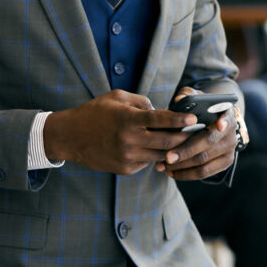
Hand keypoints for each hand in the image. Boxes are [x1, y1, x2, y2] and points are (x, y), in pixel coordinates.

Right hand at [43, 89, 198, 174]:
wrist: (70, 137)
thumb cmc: (95, 112)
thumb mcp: (117, 97)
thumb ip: (142, 102)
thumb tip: (162, 110)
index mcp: (128, 119)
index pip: (162, 120)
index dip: (181, 119)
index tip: (194, 118)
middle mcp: (129, 140)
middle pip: (167, 141)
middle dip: (185, 137)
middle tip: (197, 131)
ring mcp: (127, 157)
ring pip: (161, 155)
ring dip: (174, 149)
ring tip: (184, 141)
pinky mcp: (125, 169)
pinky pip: (148, 162)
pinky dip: (155, 154)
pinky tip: (160, 148)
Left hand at [157, 87, 238, 180]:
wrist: (214, 122)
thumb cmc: (201, 109)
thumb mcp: (196, 98)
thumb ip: (188, 95)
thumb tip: (180, 100)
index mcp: (227, 114)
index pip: (226, 118)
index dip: (223, 122)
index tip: (218, 125)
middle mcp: (231, 133)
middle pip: (208, 144)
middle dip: (186, 152)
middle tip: (167, 158)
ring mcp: (230, 149)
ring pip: (204, 162)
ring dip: (182, 167)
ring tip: (163, 166)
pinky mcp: (225, 162)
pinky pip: (205, 173)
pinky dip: (187, 174)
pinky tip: (172, 173)